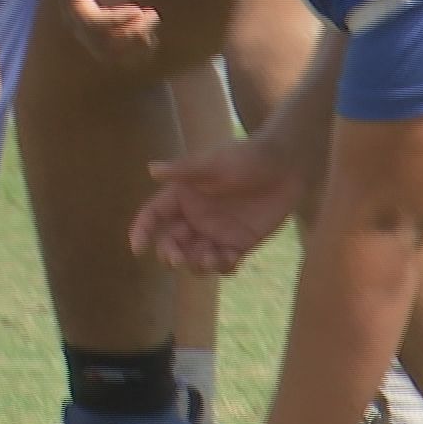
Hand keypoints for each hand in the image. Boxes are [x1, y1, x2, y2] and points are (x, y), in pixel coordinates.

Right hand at [60, 0, 158, 66]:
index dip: (115, 21)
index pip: (91, 21)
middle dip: (131, 33)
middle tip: (153, 14)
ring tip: (152, 20)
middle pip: (101, 43)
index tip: (137, 9)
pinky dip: (137, 51)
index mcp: (74, 0)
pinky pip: (120, 57)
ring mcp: (90, 34)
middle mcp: (78, 23)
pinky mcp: (104, 39)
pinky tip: (151, 33)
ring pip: (111, 55)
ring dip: (136, 45)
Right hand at [130, 137, 302, 273]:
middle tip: (178, 258)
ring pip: (195, 260)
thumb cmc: (247, 157)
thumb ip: (185, 170)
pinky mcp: (239, 244)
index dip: (142, 232)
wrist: (285, 165)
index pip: (154, 216)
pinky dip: (223, 266)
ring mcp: (216, 233)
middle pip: (171, 245)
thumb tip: (151, 169)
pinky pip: (223, 264)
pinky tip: (231, 257)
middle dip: (171, 255)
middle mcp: (195, 218)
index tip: (138, 249)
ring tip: (211, 256)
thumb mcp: (214, 163)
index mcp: (183, 196)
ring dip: (197, 265)